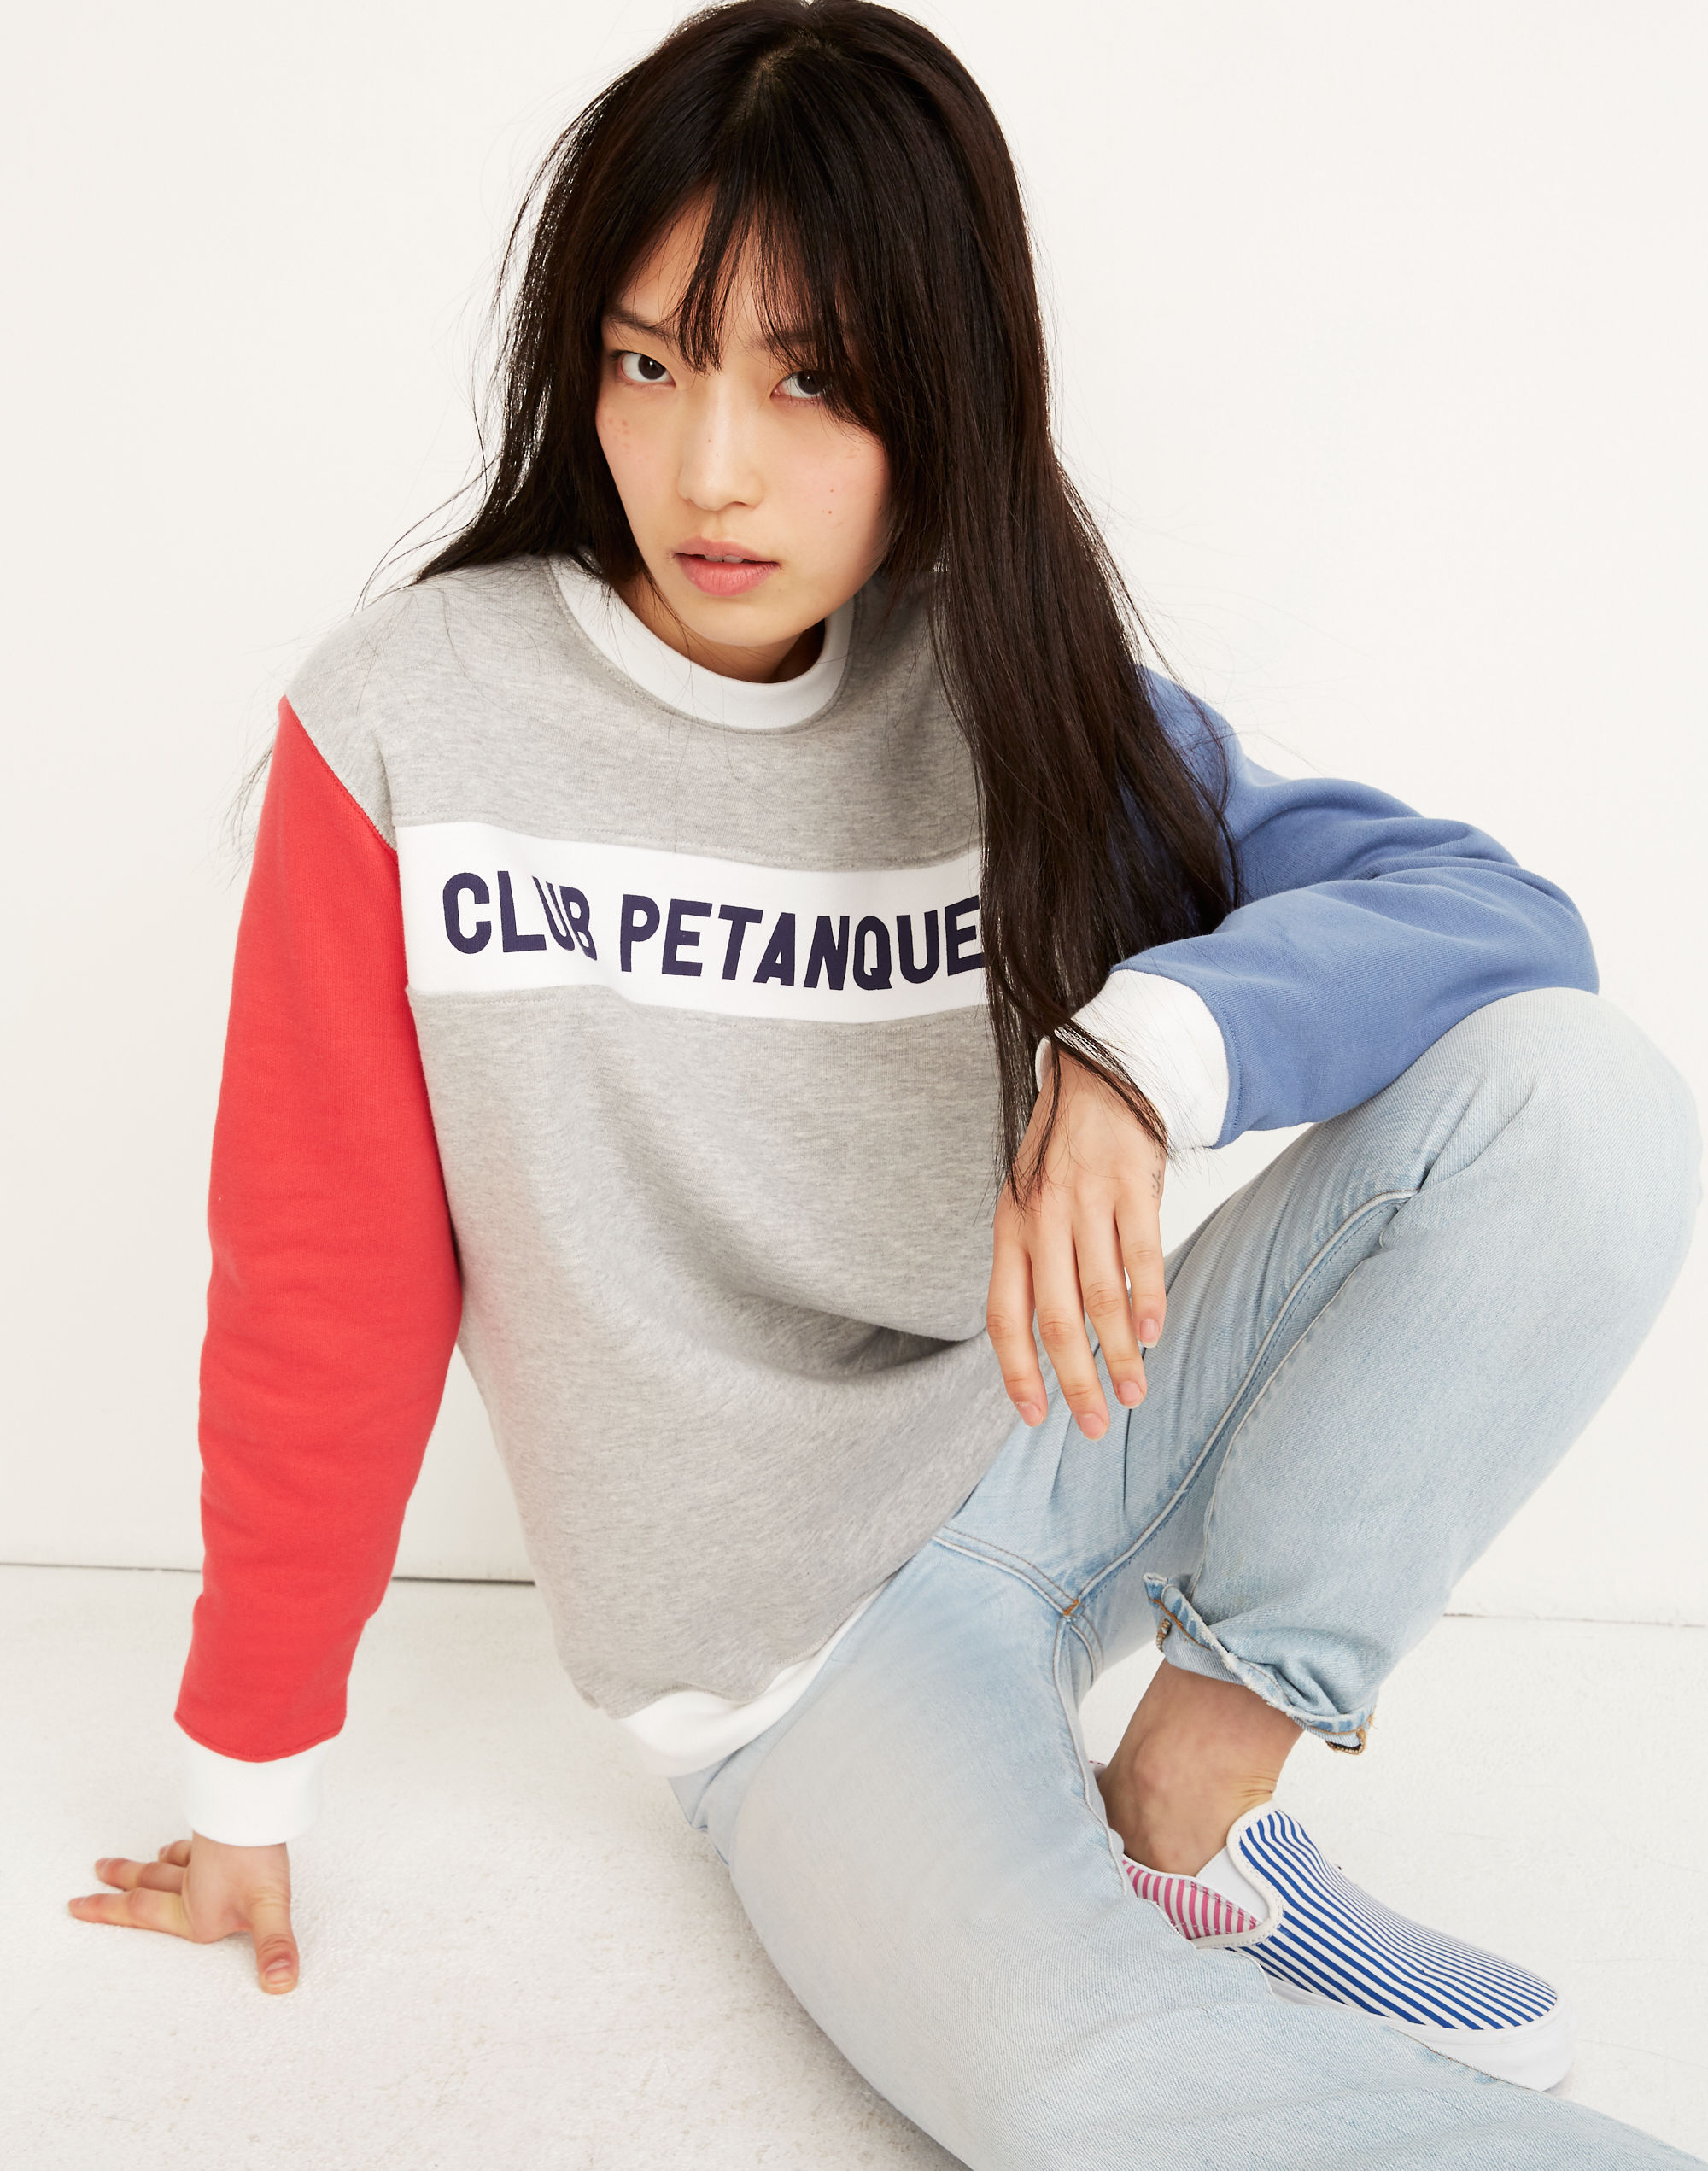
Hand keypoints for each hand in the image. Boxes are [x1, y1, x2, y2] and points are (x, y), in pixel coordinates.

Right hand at [68, 1833, 298, 1992]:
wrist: (257, 1804)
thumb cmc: (257, 1857)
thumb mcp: (268, 1909)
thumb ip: (274, 1946)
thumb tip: (279, 1983)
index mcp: (195, 1913)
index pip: (142, 1913)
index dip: (108, 1911)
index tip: (77, 1906)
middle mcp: (193, 1887)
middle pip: (145, 1887)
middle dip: (114, 1892)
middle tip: (81, 1894)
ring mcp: (203, 1857)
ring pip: (164, 1866)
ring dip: (143, 1869)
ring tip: (120, 1868)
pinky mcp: (216, 1833)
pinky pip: (190, 1845)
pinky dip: (178, 1849)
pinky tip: (175, 1848)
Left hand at [987, 1047, 1166, 1439]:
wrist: (1098, 1079)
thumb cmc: (1062, 1155)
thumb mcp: (1027, 1205)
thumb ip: (1032, 1267)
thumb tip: (1047, 1344)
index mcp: (1009, 1230)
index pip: (1005, 1316)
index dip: (1017, 1370)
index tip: (1034, 1416)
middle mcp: (1041, 1220)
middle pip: (1056, 1318)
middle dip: (1075, 1380)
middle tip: (1095, 1425)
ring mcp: (1087, 1202)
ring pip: (1101, 1295)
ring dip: (1119, 1353)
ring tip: (1133, 1393)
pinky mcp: (1132, 1185)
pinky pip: (1140, 1252)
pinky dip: (1148, 1297)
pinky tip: (1155, 1334)